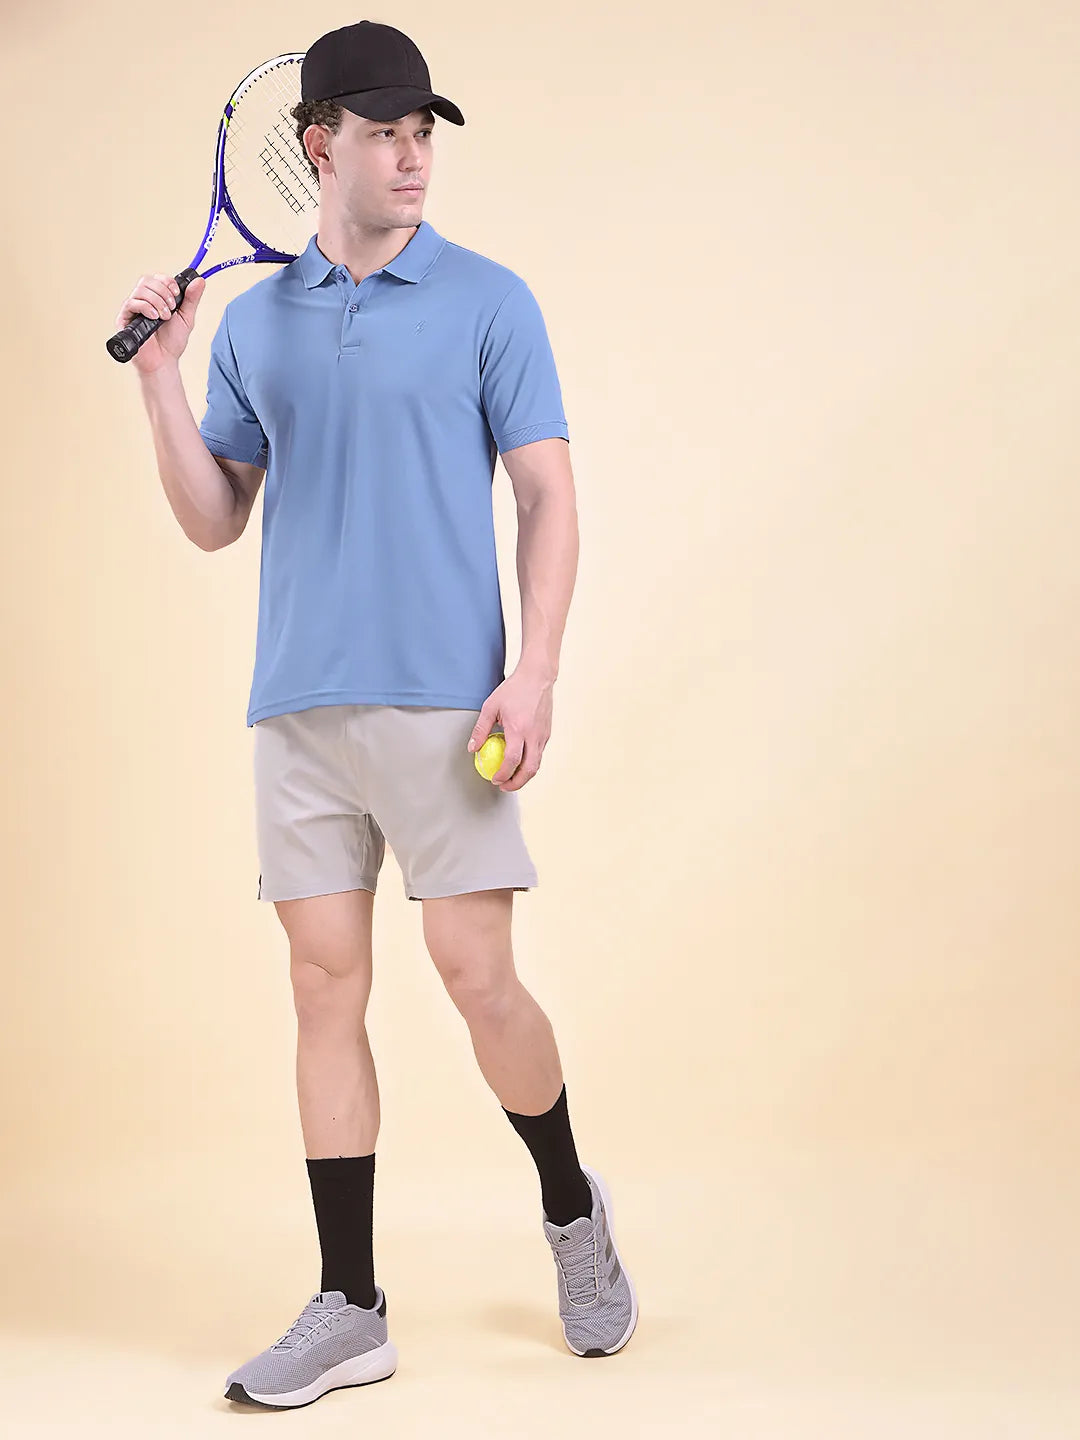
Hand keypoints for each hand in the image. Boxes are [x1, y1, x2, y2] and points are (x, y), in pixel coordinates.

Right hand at [115, 271, 205, 375]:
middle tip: (172, 308)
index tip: (177, 293)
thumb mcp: (186, 317)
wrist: (164, 361)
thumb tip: (200, 281)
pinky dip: (146, 307)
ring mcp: (132, 308)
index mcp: (155, 297)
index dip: (167, 282)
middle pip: (147, 280)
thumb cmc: (172, 341)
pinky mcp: (124, 318)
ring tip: (164, 317)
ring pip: (140, 290)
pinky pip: (131, 303)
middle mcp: (142, 300)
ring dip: (157, 301)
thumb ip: (192, 299)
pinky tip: (154, 317)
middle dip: (163, 292)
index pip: (157, 278)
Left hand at [467, 665, 553, 790]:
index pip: (512, 760)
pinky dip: (529, 763)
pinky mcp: (547, 734)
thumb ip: (481, 729)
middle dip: (517, 783)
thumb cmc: (513, 690)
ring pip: (537, 764)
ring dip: (524, 776)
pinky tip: (519, 761)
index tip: (494, 780)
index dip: (503, 774)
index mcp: (518, 729)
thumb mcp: (491, 707)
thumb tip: (472, 748)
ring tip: (511, 778)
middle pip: (529, 769)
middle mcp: (534, 735)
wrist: (537, 677)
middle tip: (504, 787)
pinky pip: (539, 754)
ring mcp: (543, 735)